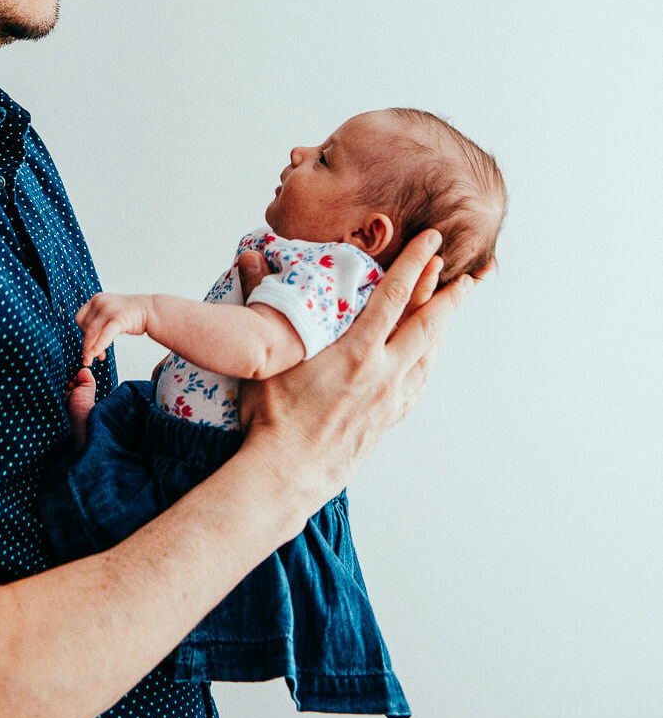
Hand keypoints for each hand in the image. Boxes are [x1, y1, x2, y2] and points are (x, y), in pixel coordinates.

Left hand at [76, 291, 151, 365]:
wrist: (151, 310)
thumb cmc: (130, 315)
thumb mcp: (109, 314)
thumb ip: (97, 325)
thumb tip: (86, 345)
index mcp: (96, 298)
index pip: (80, 319)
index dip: (82, 333)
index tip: (88, 344)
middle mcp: (100, 301)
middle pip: (85, 327)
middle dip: (87, 344)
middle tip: (91, 358)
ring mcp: (109, 309)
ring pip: (93, 332)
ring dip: (90, 349)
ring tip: (92, 361)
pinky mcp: (119, 318)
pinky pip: (106, 334)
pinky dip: (99, 345)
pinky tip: (97, 355)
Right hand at [236, 230, 476, 525]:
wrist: (285, 476)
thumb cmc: (271, 419)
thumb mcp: (265, 355)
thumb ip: (261, 300)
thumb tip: (250, 257)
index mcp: (357, 352)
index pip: (395, 295)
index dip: (415, 263)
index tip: (431, 240)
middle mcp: (382, 374)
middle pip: (427, 326)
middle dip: (448, 297)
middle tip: (467, 276)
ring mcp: (388, 401)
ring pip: (427, 357)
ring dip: (442, 330)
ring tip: (451, 311)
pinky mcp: (385, 422)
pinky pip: (417, 386)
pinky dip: (427, 363)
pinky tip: (426, 360)